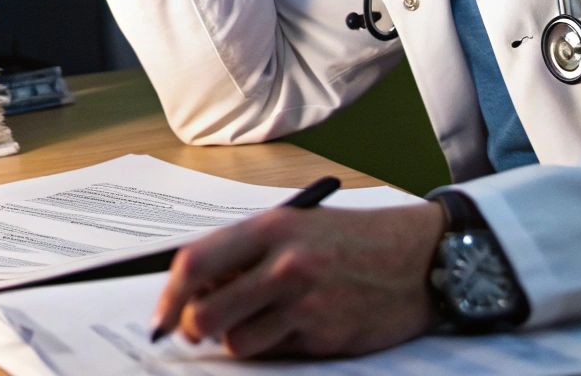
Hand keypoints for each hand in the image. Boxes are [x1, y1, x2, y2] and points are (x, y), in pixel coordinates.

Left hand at [151, 200, 446, 357]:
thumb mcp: (296, 227)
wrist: (419, 258)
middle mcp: (285, 265)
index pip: (195, 263)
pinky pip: (276, 353)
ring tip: (264, 317)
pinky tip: (297, 324)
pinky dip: (275, 346)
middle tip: (199, 327)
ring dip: (239, 338)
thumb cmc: (351, 240)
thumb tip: (195, 290)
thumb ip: (247, 252)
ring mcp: (306, 304)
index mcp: (271, 228)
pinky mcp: (326, 336)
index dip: (168, 296)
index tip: (160, 317)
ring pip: (237, 341)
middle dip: (195, 327)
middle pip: (206, 313)